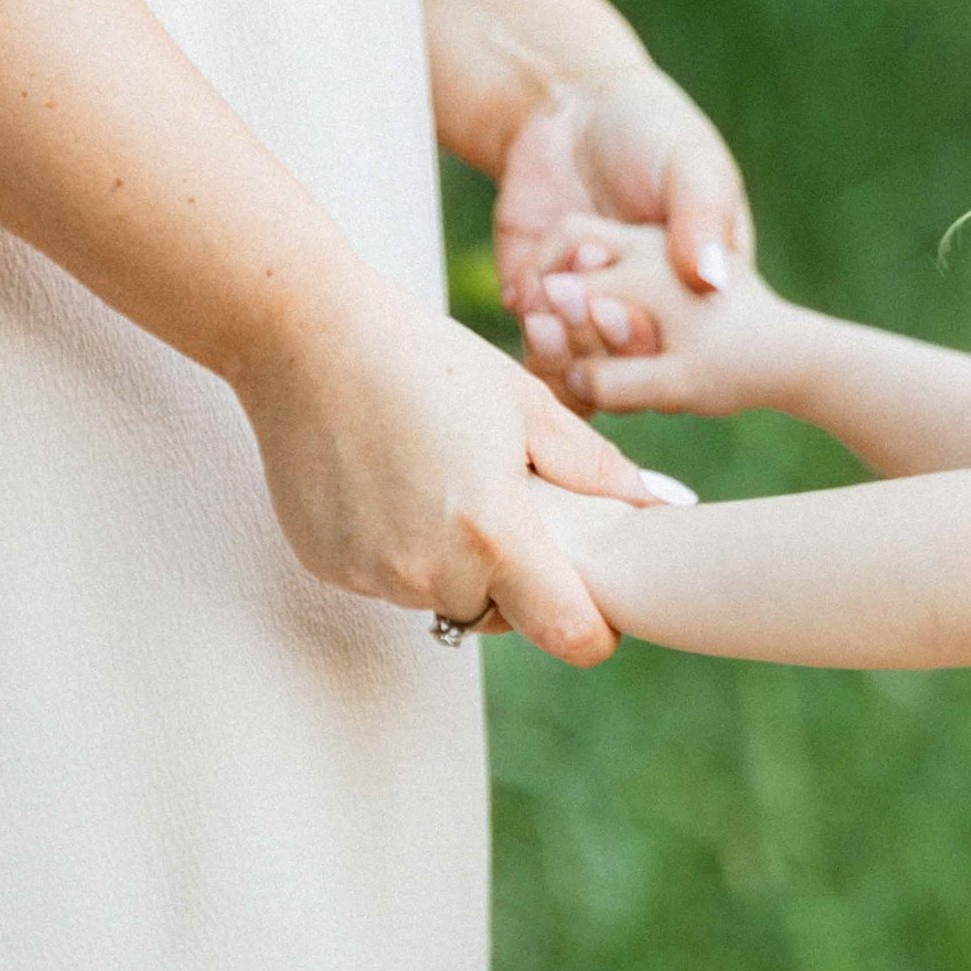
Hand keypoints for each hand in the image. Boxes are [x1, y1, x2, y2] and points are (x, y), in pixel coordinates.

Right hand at [226, 261, 658, 662]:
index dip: (594, 629)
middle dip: (515, 578)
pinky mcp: (327, 565)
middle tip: (503, 502)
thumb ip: (598, 470)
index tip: (598, 606)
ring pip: (441, 595)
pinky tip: (388, 481)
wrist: (306, 335)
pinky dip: (398, 547)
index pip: (568, 635)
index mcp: (494, 535)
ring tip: (438, 478)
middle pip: (501, 614)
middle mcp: (430, 571)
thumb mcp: (527, 405)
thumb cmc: (427, 359)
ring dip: (453, 562)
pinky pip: (386, 578)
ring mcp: (372, 574)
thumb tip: (664, 506)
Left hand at [492, 65, 749, 363]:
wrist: (571, 106)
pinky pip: (538, 350)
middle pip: (630, 367)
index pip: (686, 345)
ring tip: (547, 302)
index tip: (623, 305)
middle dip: (601, 342)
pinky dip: (528, 331)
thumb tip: (709, 279)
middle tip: (578, 295)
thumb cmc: (651, 129)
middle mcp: (650, 311)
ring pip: (581, 371)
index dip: (651, 338)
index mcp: (699, 289)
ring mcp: (595, 312)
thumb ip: (699, 216)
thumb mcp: (690, 163)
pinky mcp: (546, 306)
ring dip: (561, 349)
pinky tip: (525, 289)